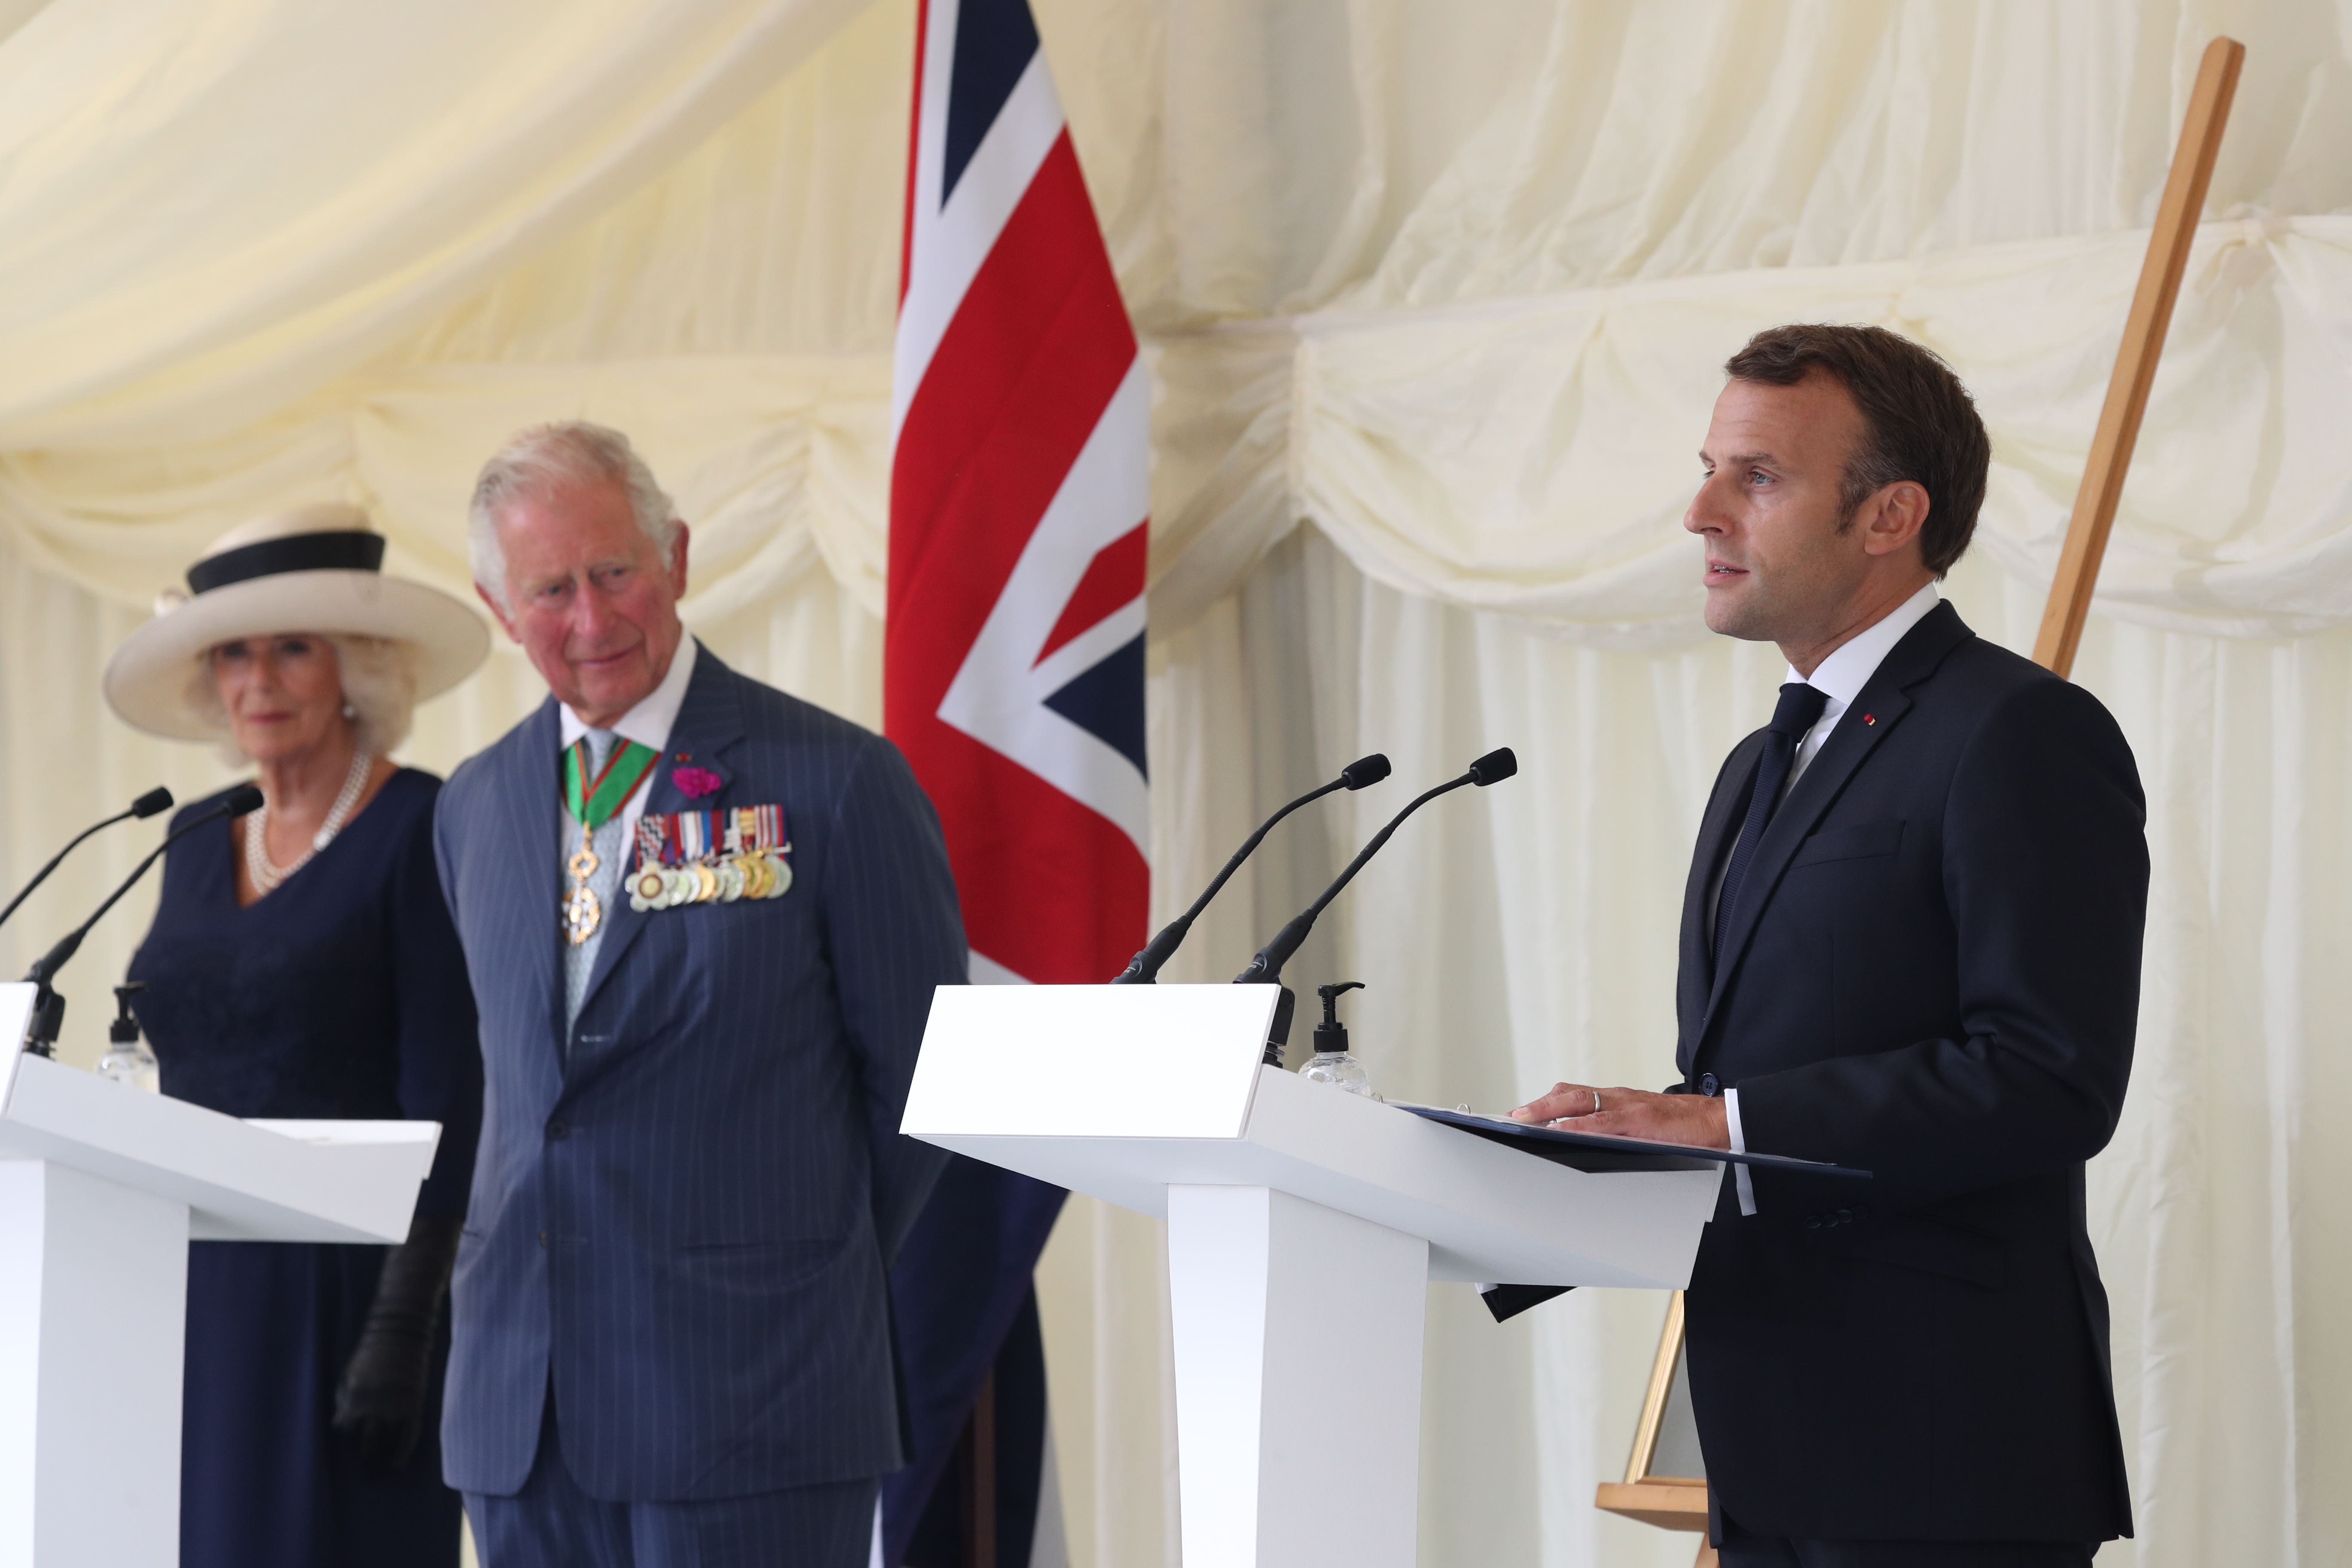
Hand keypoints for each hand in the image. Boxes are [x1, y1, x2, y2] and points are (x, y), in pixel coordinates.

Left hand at [332, 1324, 432, 1469]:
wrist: (400, 1333)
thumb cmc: (370, 1352)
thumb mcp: (348, 1374)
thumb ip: (343, 1399)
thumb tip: (339, 1424)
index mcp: (354, 1397)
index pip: (345, 1429)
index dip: (347, 1438)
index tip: (348, 1445)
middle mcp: (373, 1406)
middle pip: (366, 1441)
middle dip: (364, 1453)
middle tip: (364, 1462)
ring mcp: (395, 1406)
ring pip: (387, 1441)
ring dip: (382, 1454)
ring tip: (379, 1465)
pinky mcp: (413, 1405)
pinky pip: (408, 1436)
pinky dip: (402, 1452)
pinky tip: (397, 1463)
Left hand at [1510, 1082, 1730, 1150]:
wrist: (1717, 1123)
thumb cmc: (1682, 1129)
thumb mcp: (1642, 1126)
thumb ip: (1615, 1130)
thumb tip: (1584, 1142)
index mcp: (1618, 1100)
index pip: (1574, 1095)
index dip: (1546, 1103)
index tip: (1522, 1113)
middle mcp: (1618, 1098)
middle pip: (1568, 1095)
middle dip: (1538, 1105)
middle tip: (1512, 1116)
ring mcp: (1628, 1107)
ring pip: (1579, 1103)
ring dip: (1548, 1111)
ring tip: (1524, 1120)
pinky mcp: (1640, 1120)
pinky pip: (1602, 1122)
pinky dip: (1578, 1126)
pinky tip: (1560, 1131)